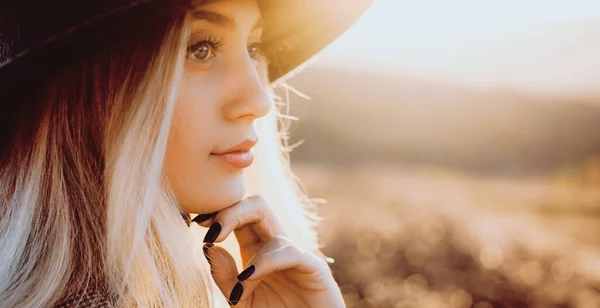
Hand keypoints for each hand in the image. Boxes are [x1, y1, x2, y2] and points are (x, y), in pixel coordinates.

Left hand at [192, 195, 344, 306]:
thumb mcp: (240, 301)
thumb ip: (224, 276)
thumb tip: (208, 246)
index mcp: (255, 249)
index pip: (238, 216)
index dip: (218, 212)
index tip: (197, 222)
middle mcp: (274, 245)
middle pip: (256, 206)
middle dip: (230, 211)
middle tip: (210, 231)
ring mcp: (294, 253)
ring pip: (272, 227)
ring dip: (248, 252)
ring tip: (239, 283)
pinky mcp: (313, 267)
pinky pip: (289, 252)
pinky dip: (265, 262)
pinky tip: (249, 276)